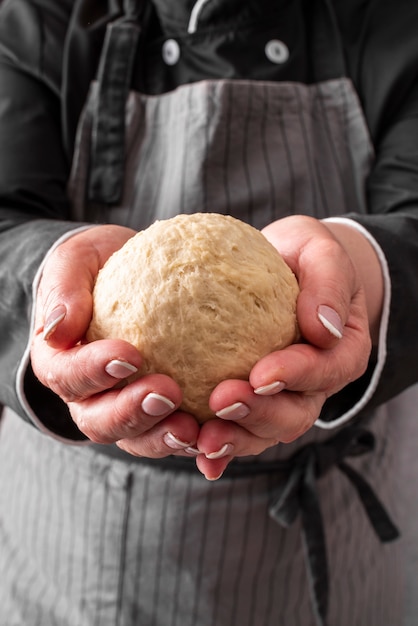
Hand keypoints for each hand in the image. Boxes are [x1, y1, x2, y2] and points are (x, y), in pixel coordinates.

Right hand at [31, 225, 199, 456]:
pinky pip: (174, 432)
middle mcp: (89, 396)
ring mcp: (124, 409)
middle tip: (168, 393)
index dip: (93, 372)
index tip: (129, 354)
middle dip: (132, 414)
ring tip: (194, 428)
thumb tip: (59, 326)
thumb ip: (64, 287)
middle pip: (100, 421)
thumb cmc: (98, 264)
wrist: (133, 273)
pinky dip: (195, 439)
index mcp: (60, 363)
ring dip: (164, 437)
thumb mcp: (77, 259)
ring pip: (137, 438)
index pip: (67, 376)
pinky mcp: (159, 412)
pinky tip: (222, 430)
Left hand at [194, 215, 378, 479]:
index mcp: (340, 351)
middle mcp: (313, 385)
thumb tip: (324, 326)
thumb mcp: (319, 251)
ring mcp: (281, 400)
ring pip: (263, 432)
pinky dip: (216, 447)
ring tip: (203, 437)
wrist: (282, 268)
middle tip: (223, 400)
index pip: (327, 369)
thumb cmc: (302, 257)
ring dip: (234, 438)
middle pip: (295, 414)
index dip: (297, 376)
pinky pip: (235, 429)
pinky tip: (192, 451)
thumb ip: (328, 282)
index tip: (263, 373)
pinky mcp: (250, 403)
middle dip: (259, 414)